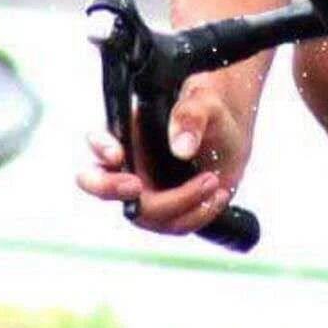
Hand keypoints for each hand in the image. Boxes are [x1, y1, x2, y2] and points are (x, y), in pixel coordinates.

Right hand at [76, 75, 250, 234]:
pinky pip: (171, 225)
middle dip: (112, 189)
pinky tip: (216, 196)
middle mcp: (129, 165)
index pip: (98, 141)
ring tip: (213, 181)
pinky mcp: (165, 212)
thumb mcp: (205, 102)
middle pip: (101, 186)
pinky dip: (196, 215)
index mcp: (129, 131)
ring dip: (180, 203)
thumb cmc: (208, 112)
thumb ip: (190, 116)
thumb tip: (181, 148)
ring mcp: (144, 192)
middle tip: (135, 186)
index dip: (100, 149)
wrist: (229, 137)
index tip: (117, 155)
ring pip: (144, 214)